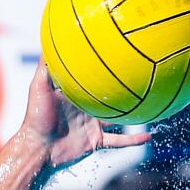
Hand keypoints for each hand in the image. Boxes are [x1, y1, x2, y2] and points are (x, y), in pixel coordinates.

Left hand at [19, 59, 150, 168]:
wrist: (38, 150)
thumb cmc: (35, 118)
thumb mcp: (39, 87)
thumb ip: (46, 67)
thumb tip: (50, 39)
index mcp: (75, 94)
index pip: (92, 77)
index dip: (103, 66)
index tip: (117, 51)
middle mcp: (86, 108)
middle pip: (109, 96)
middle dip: (123, 87)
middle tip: (142, 73)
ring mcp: (92, 125)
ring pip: (119, 117)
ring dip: (133, 112)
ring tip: (153, 102)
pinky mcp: (96, 141)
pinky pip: (119, 140)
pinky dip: (133, 140)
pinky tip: (149, 136)